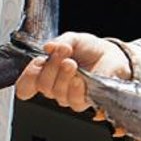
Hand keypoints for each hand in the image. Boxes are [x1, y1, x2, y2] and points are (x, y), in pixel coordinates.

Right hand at [15, 32, 130, 110]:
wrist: (113, 55)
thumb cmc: (91, 49)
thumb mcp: (74, 39)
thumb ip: (60, 42)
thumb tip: (48, 47)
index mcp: (47, 72)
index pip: (26, 84)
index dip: (28, 76)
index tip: (38, 62)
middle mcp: (56, 85)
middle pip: (43, 86)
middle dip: (51, 67)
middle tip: (63, 54)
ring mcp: (69, 94)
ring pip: (56, 93)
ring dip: (63, 76)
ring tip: (72, 63)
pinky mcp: (85, 101)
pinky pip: (73, 101)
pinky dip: (74, 89)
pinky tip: (79, 79)